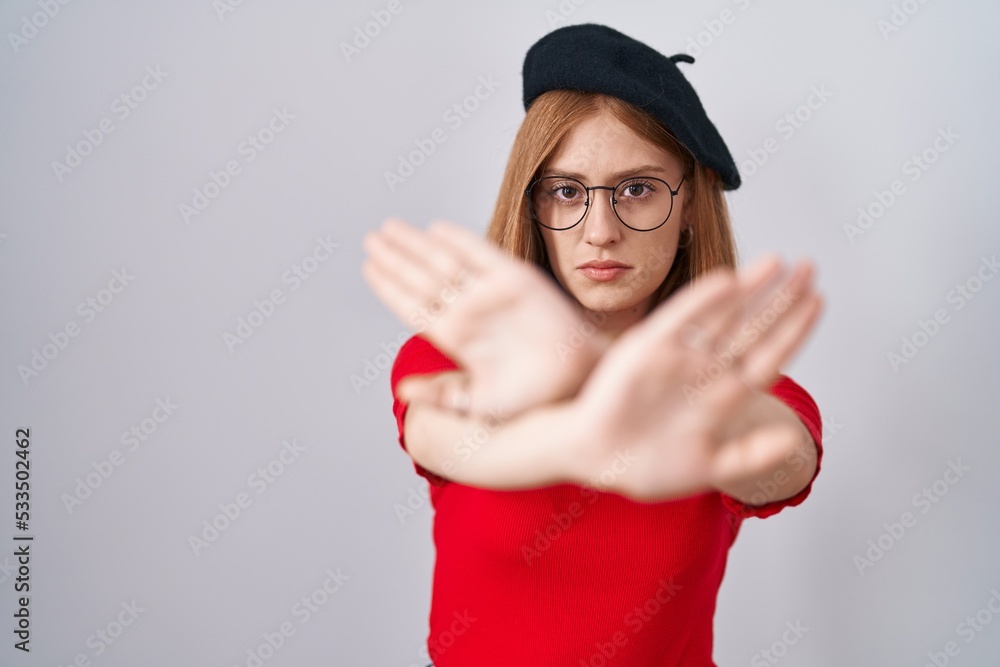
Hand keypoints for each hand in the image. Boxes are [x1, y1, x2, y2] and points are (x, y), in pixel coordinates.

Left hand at [361, 217, 609, 418]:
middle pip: (423, 279)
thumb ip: (442, 394)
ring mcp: (491, 295)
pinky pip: (483, 256)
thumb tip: (402, 392)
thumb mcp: (479, 403)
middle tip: (371, 238)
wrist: (577, 387)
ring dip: (417, 245)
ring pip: (445, 263)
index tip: (368, 268)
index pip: (414, 306)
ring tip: (390, 229)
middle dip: (396, 258)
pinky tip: (436, 231)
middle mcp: (470, 312)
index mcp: (457, 338)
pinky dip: (461, 242)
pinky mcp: (517, 281)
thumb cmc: (532, 399)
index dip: (390, 287)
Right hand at [568, 255, 823, 502]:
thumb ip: (750, 455)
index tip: (818, 302)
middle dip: (782, 299)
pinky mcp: (646, 349)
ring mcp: (677, 358)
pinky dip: (703, 300)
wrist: (597, 461)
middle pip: (753, 329)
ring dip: (749, 289)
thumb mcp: (709, 467)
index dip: (794, 331)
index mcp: (724, 396)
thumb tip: (792, 440)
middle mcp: (704, 371)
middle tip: (810, 268)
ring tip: (778, 262)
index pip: (769, 357)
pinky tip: (729, 281)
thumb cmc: (650, 465)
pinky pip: (680, 319)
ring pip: (722, 317)